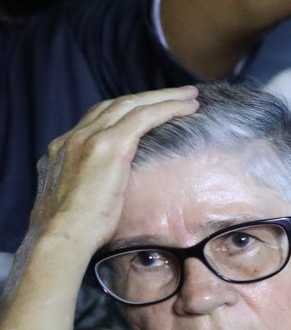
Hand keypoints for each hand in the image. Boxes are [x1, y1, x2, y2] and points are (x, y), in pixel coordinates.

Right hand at [23, 87, 201, 263]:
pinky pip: (144, 117)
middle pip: (116, 105)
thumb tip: (107, 192)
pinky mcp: (108, 146)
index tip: (149, 109)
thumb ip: (89, 185)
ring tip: (189, 95)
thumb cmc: (74, 231)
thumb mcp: (78, 199)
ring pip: (131, 105)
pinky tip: (188, 106)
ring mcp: (89, 139)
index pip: (98, 119)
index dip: (126, 111)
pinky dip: (167, 108)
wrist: (63, 236)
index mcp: (64, 149)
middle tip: (178, 93)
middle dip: (148, 97)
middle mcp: (73, 138)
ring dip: (163, 97)